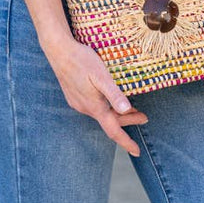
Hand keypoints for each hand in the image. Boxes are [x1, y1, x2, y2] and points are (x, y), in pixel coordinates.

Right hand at [47, 37, 148, 155]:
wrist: (58, 50)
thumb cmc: (82, 60)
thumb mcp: (101, 75)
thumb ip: (114, 94)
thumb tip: (126, 110)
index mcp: (94, 106)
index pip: (113, 131)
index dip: (126, 142)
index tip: (137, 152)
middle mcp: (85, 108)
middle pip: (110, 121)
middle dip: (128, 120)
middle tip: (144, 117)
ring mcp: (77, 102)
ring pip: (101, 113)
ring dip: (116, 113)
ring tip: (131, 107)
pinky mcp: (73, 96)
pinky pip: (93, 107)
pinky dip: (105, 107)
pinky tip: (109, 99)